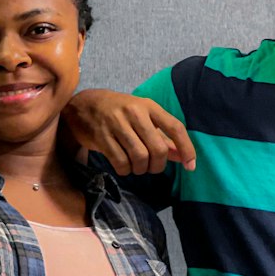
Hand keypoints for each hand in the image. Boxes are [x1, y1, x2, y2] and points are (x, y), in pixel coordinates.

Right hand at [62, 90, 196, 175]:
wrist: (83, 105)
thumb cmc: (119, 112)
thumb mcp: (143, 117)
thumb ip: (162, 136)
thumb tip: (181, 156)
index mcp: (148, 106)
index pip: (175, 127)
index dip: (186, 148)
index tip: (190, 165)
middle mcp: (134, 112)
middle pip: (158, 149)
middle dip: (158, 165)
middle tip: (152, 167)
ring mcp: (116, 124)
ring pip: (140, 157)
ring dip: (141, 169)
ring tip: (137, 166)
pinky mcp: (101, 137)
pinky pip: (121, 163)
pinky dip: (126, 170)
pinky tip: (124, 166)